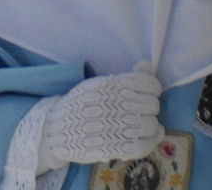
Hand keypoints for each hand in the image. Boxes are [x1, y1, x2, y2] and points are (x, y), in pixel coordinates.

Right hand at [39, 65, 162, 167]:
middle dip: (151, 108)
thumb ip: (126, 77)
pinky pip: (144, 144)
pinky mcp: (116, 147)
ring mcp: (115, 127)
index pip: (147, 84)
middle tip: (144, 111)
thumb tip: (147, 64)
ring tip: (146, 124)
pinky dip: (152, 140)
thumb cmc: (80, 105)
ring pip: (150, 124)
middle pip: (152, 105)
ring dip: (152, 125)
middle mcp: (114, 104)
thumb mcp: (99, 84)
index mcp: (109, 86)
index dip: (153, 89)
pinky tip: (151, 135)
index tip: (147, 94)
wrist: (58, 129)